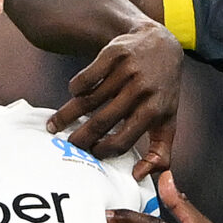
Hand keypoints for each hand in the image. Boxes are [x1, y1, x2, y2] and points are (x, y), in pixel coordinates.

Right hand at [51, 23, 180, 171]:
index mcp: (155, 110)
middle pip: (102, 121)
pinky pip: (85, 78)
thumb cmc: (161, 90)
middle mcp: (141, 90)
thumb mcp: (168, 120)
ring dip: (67, 115)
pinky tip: (73, 96)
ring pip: (89, 99)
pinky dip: (75, 88)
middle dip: (80, 138)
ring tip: (54, 125)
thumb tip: (140, 177)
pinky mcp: (113, 53)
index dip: (104, 151)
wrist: (160, 44)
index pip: (123, 140)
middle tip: (67, 145)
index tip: (92, 154)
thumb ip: (161, 152)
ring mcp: (127, 71)